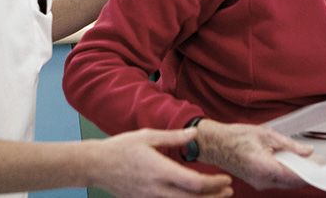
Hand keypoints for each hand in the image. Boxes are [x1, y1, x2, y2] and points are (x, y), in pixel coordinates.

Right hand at [92, 128, 232, 196]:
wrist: (96, 166)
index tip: (225, 178)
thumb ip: (173, 137)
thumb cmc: (121, 148)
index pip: (194, 183)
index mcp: (160, 170)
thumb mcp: (148, 136)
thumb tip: (195, 133)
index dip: (214, 184)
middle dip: (214, 197)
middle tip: (229, 190)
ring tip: (217, 196)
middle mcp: (157, 189)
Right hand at [196, 119, 313, 190]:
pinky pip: (277, 181)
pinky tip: (287, 162)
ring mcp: (259, 184)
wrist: (216, 144)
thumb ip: (289, 145)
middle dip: (306, 172)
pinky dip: (285, 173)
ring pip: (285, 183)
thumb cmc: (235, 137)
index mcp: (265, 168)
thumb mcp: (266, 134)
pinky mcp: (257, 182)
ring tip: (301, 158)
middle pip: (292, 182)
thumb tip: (307, 151)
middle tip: (315, 161)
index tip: (322, 167)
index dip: (311, 173)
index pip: (296, 177)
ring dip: (295, 173)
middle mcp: (263, 181)